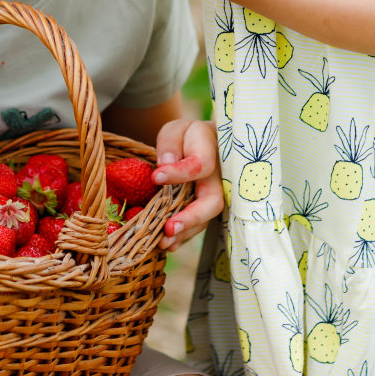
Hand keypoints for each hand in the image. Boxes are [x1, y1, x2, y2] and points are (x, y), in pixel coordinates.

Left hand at [151, 119, 223, 249]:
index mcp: (210, 151)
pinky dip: (184, 236)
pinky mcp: (207, 209)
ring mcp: (215, 195)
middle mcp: (218, 178)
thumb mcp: (176, 130)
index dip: (179, 173)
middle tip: (169, 228)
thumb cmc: (187, 137)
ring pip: (205, 219)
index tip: (156, 177)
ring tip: (164, 243)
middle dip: (191, 217)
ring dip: (185, 233)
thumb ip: (170, 143)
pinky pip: (198, 225)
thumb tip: (165, 164)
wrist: (206, 145)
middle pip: (212, 202)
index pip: (200, 165)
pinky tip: (168, 245)